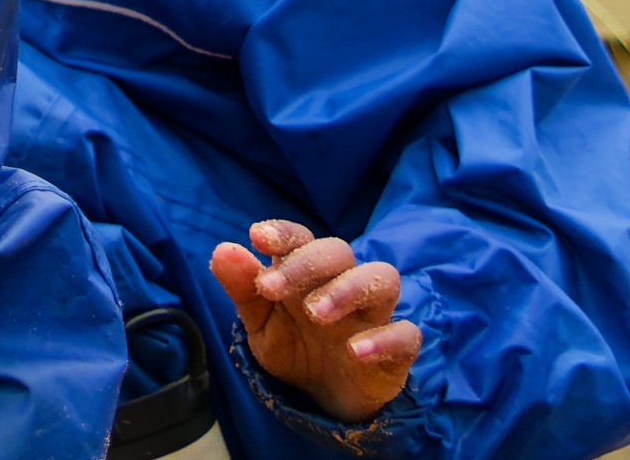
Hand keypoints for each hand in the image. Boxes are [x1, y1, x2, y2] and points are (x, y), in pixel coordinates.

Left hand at [212, 221, 418, 421]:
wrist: (325, 397)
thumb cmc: (293, 347)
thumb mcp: (260, 323)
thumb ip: (243, 288)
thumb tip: (223, 250)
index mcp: (307, 272)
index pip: (301, 237)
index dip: (283, 232)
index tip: (258, 237)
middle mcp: (343, 283)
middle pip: (339, 251)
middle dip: (306, 263)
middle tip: (273, 289)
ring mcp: (374, 314)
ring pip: (383, 278)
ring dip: (348, 289)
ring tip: (315, 313)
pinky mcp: (397, 349)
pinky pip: (406, 334)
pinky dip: (384, 340)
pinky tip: (356, 351)